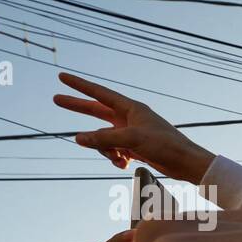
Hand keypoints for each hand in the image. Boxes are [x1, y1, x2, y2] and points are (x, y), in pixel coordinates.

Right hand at [53, 73, 215, 181]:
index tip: (62, 76)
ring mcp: (131, 133)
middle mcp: (129, 118)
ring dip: (105, 149)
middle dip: (78, 107)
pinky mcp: (135, 148)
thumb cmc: (165, 145)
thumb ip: (104, 139)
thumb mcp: (131, 140)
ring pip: (104, 138)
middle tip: (55, 99)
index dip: (80, 86)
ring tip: (119, 158)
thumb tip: (78, 138)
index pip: (99, 93)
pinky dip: (115, 158)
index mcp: (131, 108)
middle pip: (96, 111)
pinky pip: (114, 150)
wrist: (186, 163)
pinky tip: (124, 164)